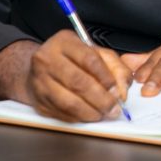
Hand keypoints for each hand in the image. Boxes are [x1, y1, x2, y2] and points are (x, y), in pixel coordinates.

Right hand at [0, 30, 132, 122]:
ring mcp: (39, 81)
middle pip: (78, 82)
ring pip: (68, 102)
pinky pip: (61, 113)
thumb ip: (115, 67)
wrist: (41, 68)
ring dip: (90, 112)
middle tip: (114, 108)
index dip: (106, 77)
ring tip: (103, 114)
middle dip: (101, 99)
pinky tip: (88, 115)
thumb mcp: (96, 52)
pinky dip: (79, 118)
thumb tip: (122, 90)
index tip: (117, 90)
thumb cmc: (73, 59)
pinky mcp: (38, 101)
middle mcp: (47, 59)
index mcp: (64, 42)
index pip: (89, 59)